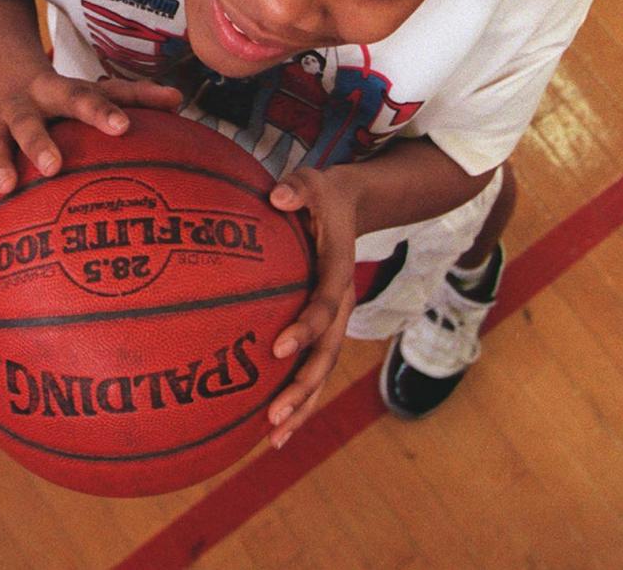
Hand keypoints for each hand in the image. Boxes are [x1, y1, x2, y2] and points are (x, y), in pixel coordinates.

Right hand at [0, 69, 181, 219]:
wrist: (14, 79)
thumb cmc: (71, 97)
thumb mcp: (102, 89)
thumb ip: (138, 97)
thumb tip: (181, 101)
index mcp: (60, 93)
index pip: (85, 99)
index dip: (103, 112)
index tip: (123, 128)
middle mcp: (25, 108)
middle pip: (29, 122)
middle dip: (39, 143)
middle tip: (54, 167)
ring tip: (3, 190)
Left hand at [263, 166, 358, 448]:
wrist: (350, 207)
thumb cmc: (322, 195)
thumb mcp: (314, 182)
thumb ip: (297, 189)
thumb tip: (278, 196)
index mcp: (338, 273)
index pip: (323, 306)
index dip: (305, 328)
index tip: (277, 348)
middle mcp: (341, 304)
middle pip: (327, 355)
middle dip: (303, 388)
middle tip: (274, 416)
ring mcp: (335, 320)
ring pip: (322, 371)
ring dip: (302, 406)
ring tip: (273, 439)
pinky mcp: (324, 328)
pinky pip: (312, 367)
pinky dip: (298, 398)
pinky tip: (272, 426)